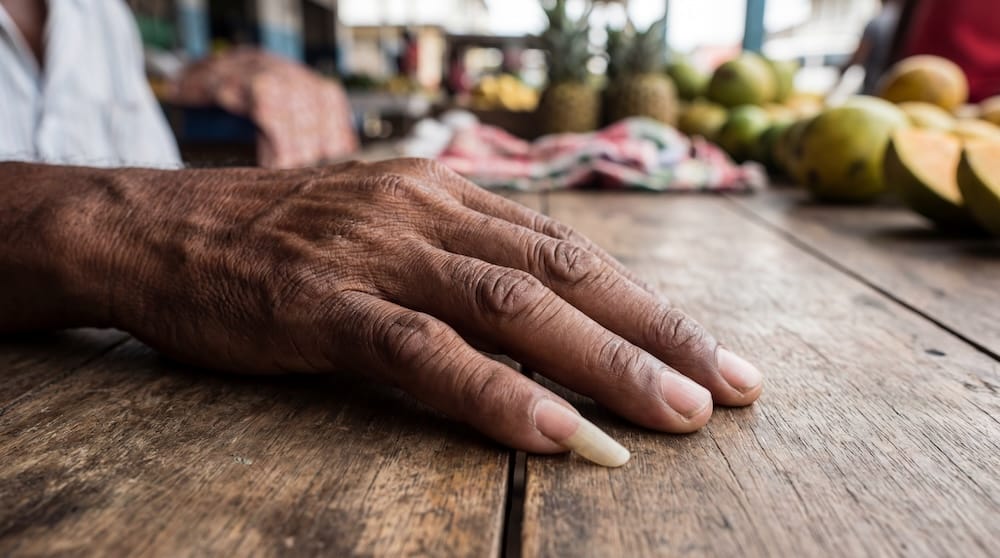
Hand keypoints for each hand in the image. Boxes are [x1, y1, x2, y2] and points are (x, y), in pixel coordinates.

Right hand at [13, 159, 763, 465]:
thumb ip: (453, 253)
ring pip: (513, 307)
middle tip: (734, 387)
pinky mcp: (322, 306)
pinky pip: (424, 351)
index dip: (648, 304)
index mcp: (443, 196)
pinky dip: (495, 392)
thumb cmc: (272, 237)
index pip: (569, 250)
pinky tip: (557, 433)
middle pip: (566, 274)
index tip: (715, 353)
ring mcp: (376, 257)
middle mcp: (425, 214)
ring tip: (678, 414)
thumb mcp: (377, 225)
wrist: (152, 225)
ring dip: (605, 363)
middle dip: (659, 332)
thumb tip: (533, 299)